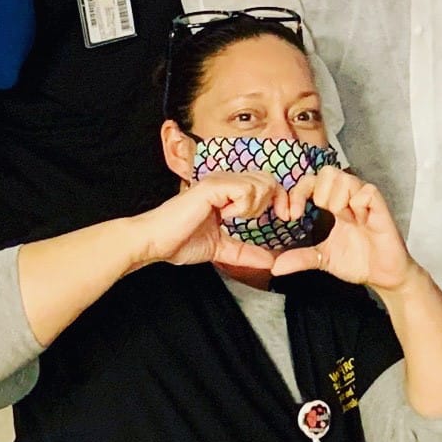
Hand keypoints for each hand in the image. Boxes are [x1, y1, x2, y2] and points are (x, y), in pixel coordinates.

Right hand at [127, 173, 282, 275]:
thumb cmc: (180, 242)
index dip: (281, 200)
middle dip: (276, 201)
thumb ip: (246, 253)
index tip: (285, 218)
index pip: (266, 185)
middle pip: (269, 180)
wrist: (155, 243)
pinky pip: (245, 189)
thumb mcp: (222, 249)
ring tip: (235, 218)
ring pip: (261, 183)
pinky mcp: (211, 187)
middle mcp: (225, 181)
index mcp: (228, 192)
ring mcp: (218, 181)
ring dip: (255, 206)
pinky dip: (242, 205)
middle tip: (268, 220)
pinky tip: (226, 215)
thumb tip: (271, 262)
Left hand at [272, 167, 421, 293]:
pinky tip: (359, 220)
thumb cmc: (358, 262)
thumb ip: (300, 258)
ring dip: (337, 199)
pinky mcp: (380, 208)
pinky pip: (367, 191)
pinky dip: (358, 204)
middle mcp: (348, 198)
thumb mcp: (322, 259)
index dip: (296, 193)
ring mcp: (364, 202)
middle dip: (318, 192)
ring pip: (345, 178)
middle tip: (321, 214)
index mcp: (332, 206)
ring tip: (343, 219)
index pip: (310, 182)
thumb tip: (274, 267)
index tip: (289, 215)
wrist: (384, 277)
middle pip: (327, 172)